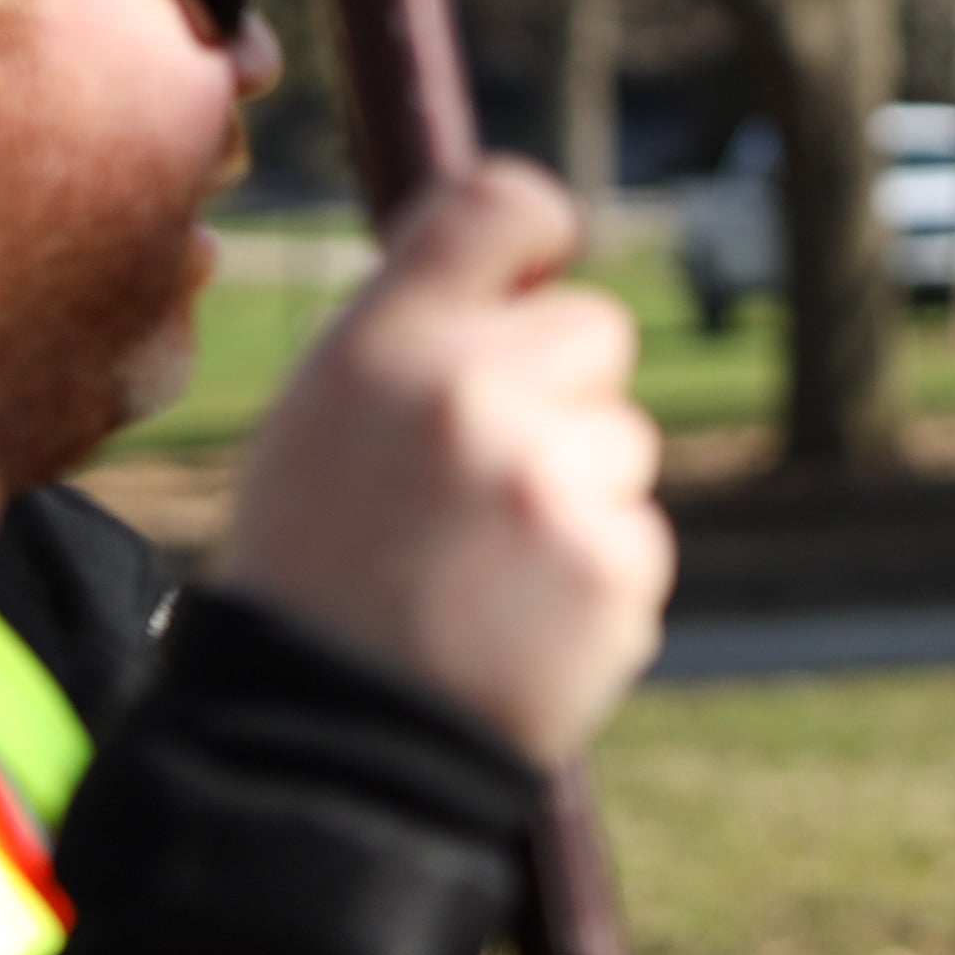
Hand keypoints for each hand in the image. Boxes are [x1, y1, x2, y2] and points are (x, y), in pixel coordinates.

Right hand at [220, 162, 671, 765]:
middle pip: (596, 327)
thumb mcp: (320, 422)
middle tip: (486, 472)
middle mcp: (472, 395)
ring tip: (486, 564)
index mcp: (385, 346)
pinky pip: (636, 532)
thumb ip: (414, 333)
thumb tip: (525, 247)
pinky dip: (594, 573)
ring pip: (623, 438)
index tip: (538, 266)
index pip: (500, 205)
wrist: (326, 748)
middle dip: (563, 387)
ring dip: (579, 489)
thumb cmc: (319, 573)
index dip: (537, 231)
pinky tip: (519, 618)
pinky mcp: (614, 566)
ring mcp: (553, 483)